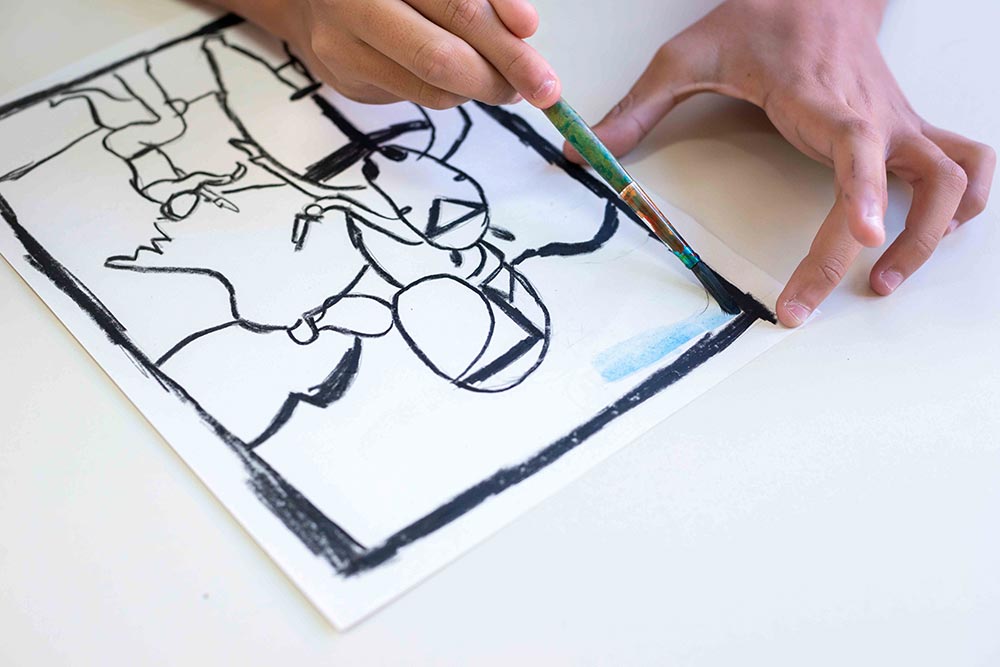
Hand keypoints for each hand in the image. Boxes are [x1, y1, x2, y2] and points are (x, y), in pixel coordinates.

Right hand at [215, 0, 560, 109]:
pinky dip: (451, 93)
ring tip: (501, 81)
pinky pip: (415, 99)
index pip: (456, 5)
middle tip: (539, 88)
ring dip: (479, 90)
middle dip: (501, 76)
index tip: (539, 59)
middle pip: (440, 56)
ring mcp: (343, 47)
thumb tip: (524, 28)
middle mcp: (354, 5)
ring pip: (430, 87)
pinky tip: (461, 80)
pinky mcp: (346, 80)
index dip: (502, 36)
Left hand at [565, 0, 995, 326]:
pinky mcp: (906, 129)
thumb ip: (637, 109)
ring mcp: (898, 123)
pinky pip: (964, 164)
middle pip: (914, 183)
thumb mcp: (686, 56)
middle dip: (884, 248)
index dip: (866, 197)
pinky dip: (963, 204)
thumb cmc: (758, 21)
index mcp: (820, 99)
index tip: (862, 244)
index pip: (857, 150)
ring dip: (934, 236)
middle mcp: (872, 115)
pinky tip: (929, 233)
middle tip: (815, 303)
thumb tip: (587, 156)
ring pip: (955, 178)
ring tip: (885, 280)